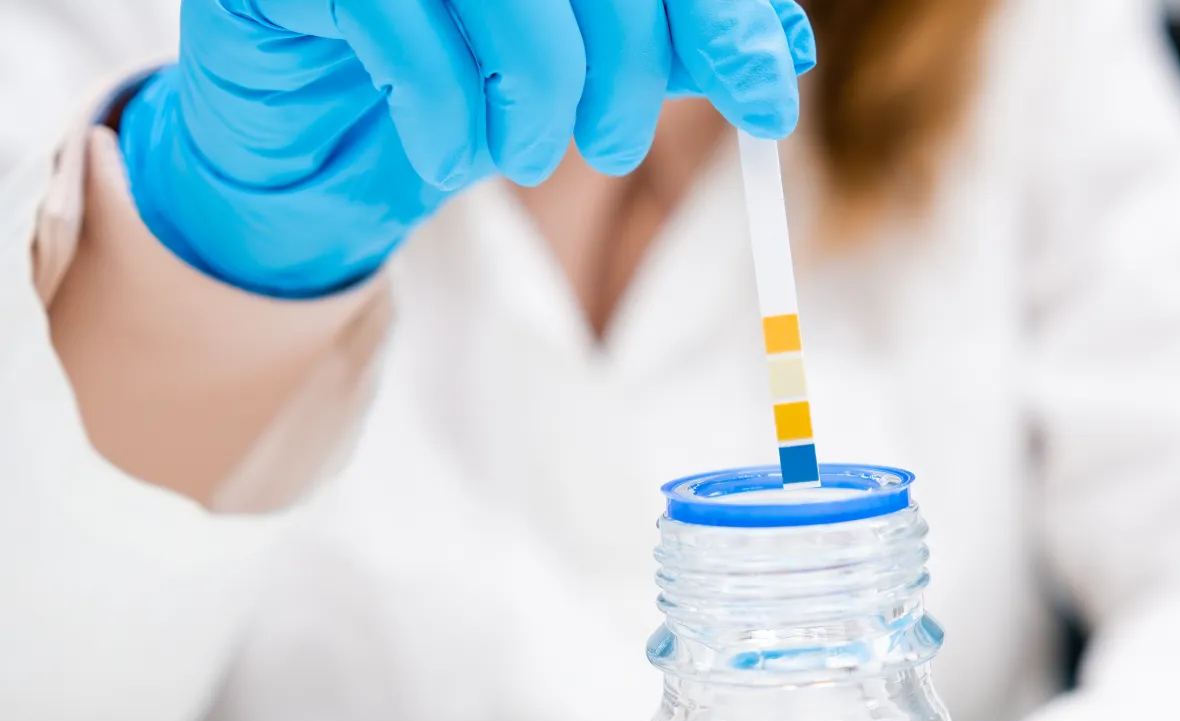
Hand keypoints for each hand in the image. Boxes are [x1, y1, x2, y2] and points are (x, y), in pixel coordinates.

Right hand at [117, 0, 814, 297]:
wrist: (306, 121)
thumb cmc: (457, 72)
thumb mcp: (586, 59)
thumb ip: (676, 42)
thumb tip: (785, 52)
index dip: (724, 19)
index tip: (765, 102)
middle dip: (630, 71)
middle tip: (613, 146)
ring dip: (538, 103)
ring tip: (525, 153)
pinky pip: (408, 38)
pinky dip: (446, 117)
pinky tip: (448, 147)